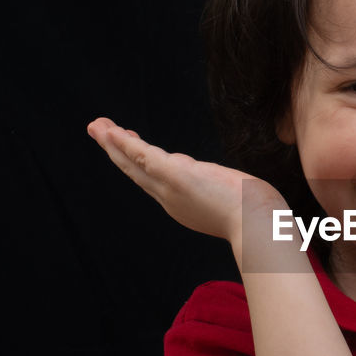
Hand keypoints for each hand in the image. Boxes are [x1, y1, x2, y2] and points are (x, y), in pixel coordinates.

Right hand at [87, 117, 286, 243]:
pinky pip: (144, 156)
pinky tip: (111, 131)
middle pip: (137, 171)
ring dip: (113, 143)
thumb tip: (236, 186)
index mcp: (184, 205)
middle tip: (99, 131)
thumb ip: (229, 194)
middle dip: (116, 151)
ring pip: (134, 162)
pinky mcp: (175, 176)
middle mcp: (172, 200)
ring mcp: (171, 189)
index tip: (133, 144)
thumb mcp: (237, 202)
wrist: (258, 228)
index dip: (139, 162)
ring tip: (97, 126)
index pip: (157, 180)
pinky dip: (125, 144)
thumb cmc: (256, 219)